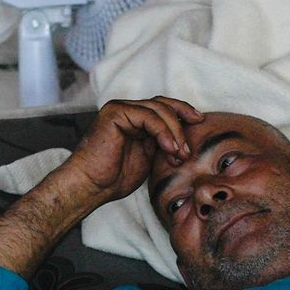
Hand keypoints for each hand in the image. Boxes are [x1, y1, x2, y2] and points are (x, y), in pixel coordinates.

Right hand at [55, 96, 196, 210]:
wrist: (90, 186)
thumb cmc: (114, 178)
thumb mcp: (148, 158)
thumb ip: (162, 143)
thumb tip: (186, 140)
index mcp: (134, 119)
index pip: (163, 107)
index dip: (182, 112)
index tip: (199, 123)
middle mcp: (127, 110)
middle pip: (163, 103)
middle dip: (183, 118)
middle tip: (191, 142)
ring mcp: (120, 109)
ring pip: (159, 109)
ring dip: (175, 132)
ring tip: (180, 154)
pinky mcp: (115, 113)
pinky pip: (148, 116)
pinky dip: (163, 132)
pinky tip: (170, 148)